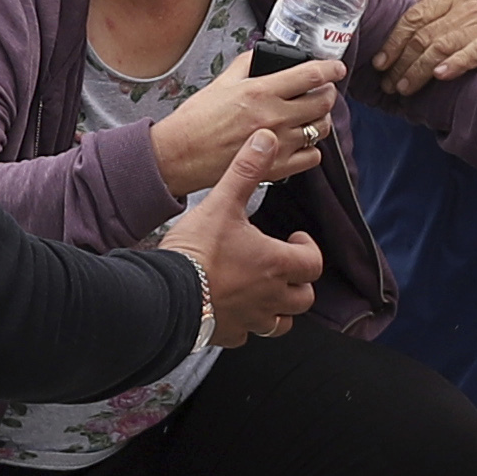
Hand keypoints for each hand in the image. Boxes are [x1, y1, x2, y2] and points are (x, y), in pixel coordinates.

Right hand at [148, 48, 340, 195]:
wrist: (180, 155)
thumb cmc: (195, 121)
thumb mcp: (220, 83)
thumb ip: (246, 65)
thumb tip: (262, 55)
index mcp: (261, 92)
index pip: (311, 75)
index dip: (330, 69)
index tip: (336, 68)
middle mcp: (274, 117)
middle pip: (323, 102)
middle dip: (328, 93)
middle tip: (322, 91)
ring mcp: (278, 144)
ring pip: (320, 129)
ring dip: (321, 120)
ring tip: (310, 116)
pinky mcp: (275, 168)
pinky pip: (312, 157)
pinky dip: (311, 148)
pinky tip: (300, 142)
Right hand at [164, 136, 329, 343]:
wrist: (163, 294)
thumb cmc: (196, 250)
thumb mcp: (222, 202)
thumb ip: (246, 170)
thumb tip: (264, 139)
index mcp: (275, 264)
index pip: (313, 263)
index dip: (308, 250)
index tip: (294, 238)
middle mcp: (270, 297)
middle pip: (304, 298)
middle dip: (299, 282)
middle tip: (282, 266)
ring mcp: (250, 320)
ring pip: (281, 324)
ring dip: (279, 310)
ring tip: (265, 292)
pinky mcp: (227, 335)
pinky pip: (246, 336)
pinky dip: (246, 326)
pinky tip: (233, 312)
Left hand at [365, 0, 476, 94]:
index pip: (415, 15)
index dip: (394, 40)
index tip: (380, 61)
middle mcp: (468, 5)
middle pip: (424, 34)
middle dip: (402, 61)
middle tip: (389, 83)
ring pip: (443, 44)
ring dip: (420, 69)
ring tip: (405, 88)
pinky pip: (476, 51)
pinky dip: (456, 63)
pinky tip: (441, 76)